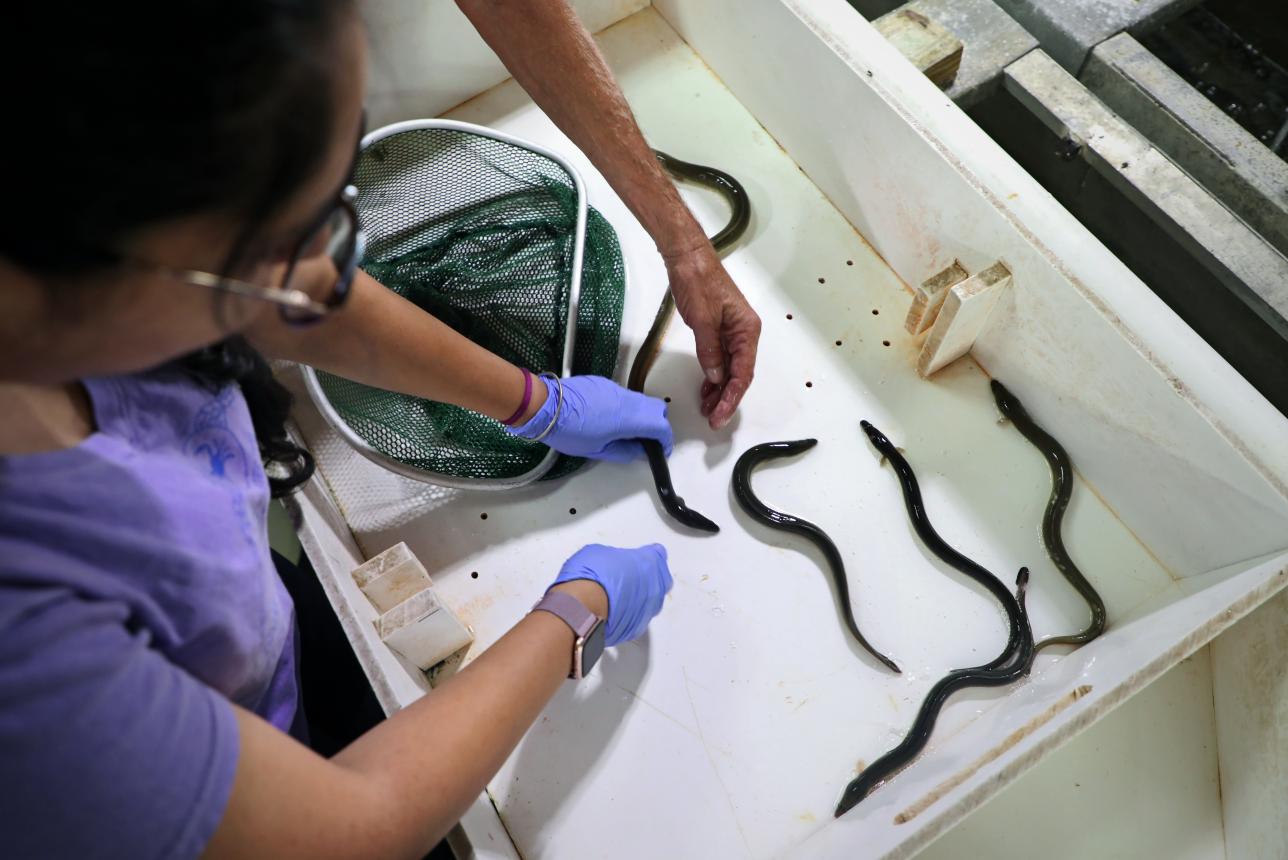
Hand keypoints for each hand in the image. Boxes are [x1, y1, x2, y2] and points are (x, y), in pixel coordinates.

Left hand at [507, 375, 672, 461]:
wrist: (546, 406)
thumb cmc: (570, 432)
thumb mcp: (598, 450)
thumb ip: (624, 451)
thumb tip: (639, 451)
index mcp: (628, 419)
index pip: (661, 427)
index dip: (665, 441)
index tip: (660, 451)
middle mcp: (627, 400)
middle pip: (656, 408)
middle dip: (657, 425)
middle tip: (645, 440)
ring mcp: (616, 389)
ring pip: (640, 400)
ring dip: (640, 416)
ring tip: (625, 431)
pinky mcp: (604, 383)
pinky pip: (623, 395)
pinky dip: (625, 407)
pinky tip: (607, 418)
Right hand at [549, 543, 672, 646]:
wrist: (581, 607)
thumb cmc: (590, 578)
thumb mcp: (598, 552)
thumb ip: (613, 557)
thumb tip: (608, 562)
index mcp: (649, 562)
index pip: (658, 554)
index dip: (645, 556)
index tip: (637, 558)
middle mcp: (655, 586)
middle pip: (659, 580)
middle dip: (645, 579)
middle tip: (625, 577)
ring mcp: (648, 609)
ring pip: (650, 603)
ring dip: (637, 599)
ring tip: (616, 596)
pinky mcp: (636, 629)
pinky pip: (637, 620)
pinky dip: (628, 617)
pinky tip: (612, 612)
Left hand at [667, 244, 760, 429]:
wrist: (687, 257)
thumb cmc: (698, 281)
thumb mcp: (703, 319)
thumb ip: (710, 351)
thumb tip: (716, 377)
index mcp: (747, 330)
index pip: (743, 372)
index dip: (732, 397)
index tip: (720, 415)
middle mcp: (744, 333)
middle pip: (739, 374)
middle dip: (726, 398)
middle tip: (713, 419)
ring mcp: (731, 332)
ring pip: (729, 369)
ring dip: (719, 390)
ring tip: (708, 409)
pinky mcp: (718, 330)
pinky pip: (719, 359)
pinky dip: (713, 376)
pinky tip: (706, 389)